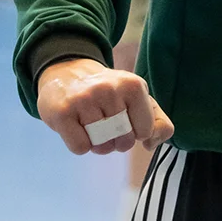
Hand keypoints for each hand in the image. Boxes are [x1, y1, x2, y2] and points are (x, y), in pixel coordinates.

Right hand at [35, 58, 173, 156]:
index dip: (135, 132)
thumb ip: (159, 122)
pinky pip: (81, 147)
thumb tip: (150, 143)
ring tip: (91, 125)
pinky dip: (80, 144)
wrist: (67, 73)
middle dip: (117, 141)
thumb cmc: (108, 93)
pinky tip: (76, 126)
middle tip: (106, 124)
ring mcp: (84, 99)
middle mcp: (109, 89)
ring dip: (98, 144)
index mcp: (133, 85)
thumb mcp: (138, 99)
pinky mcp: (62, 112)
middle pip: (124, 141)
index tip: (125, 119)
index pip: (145, 131)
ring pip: (102, 146)